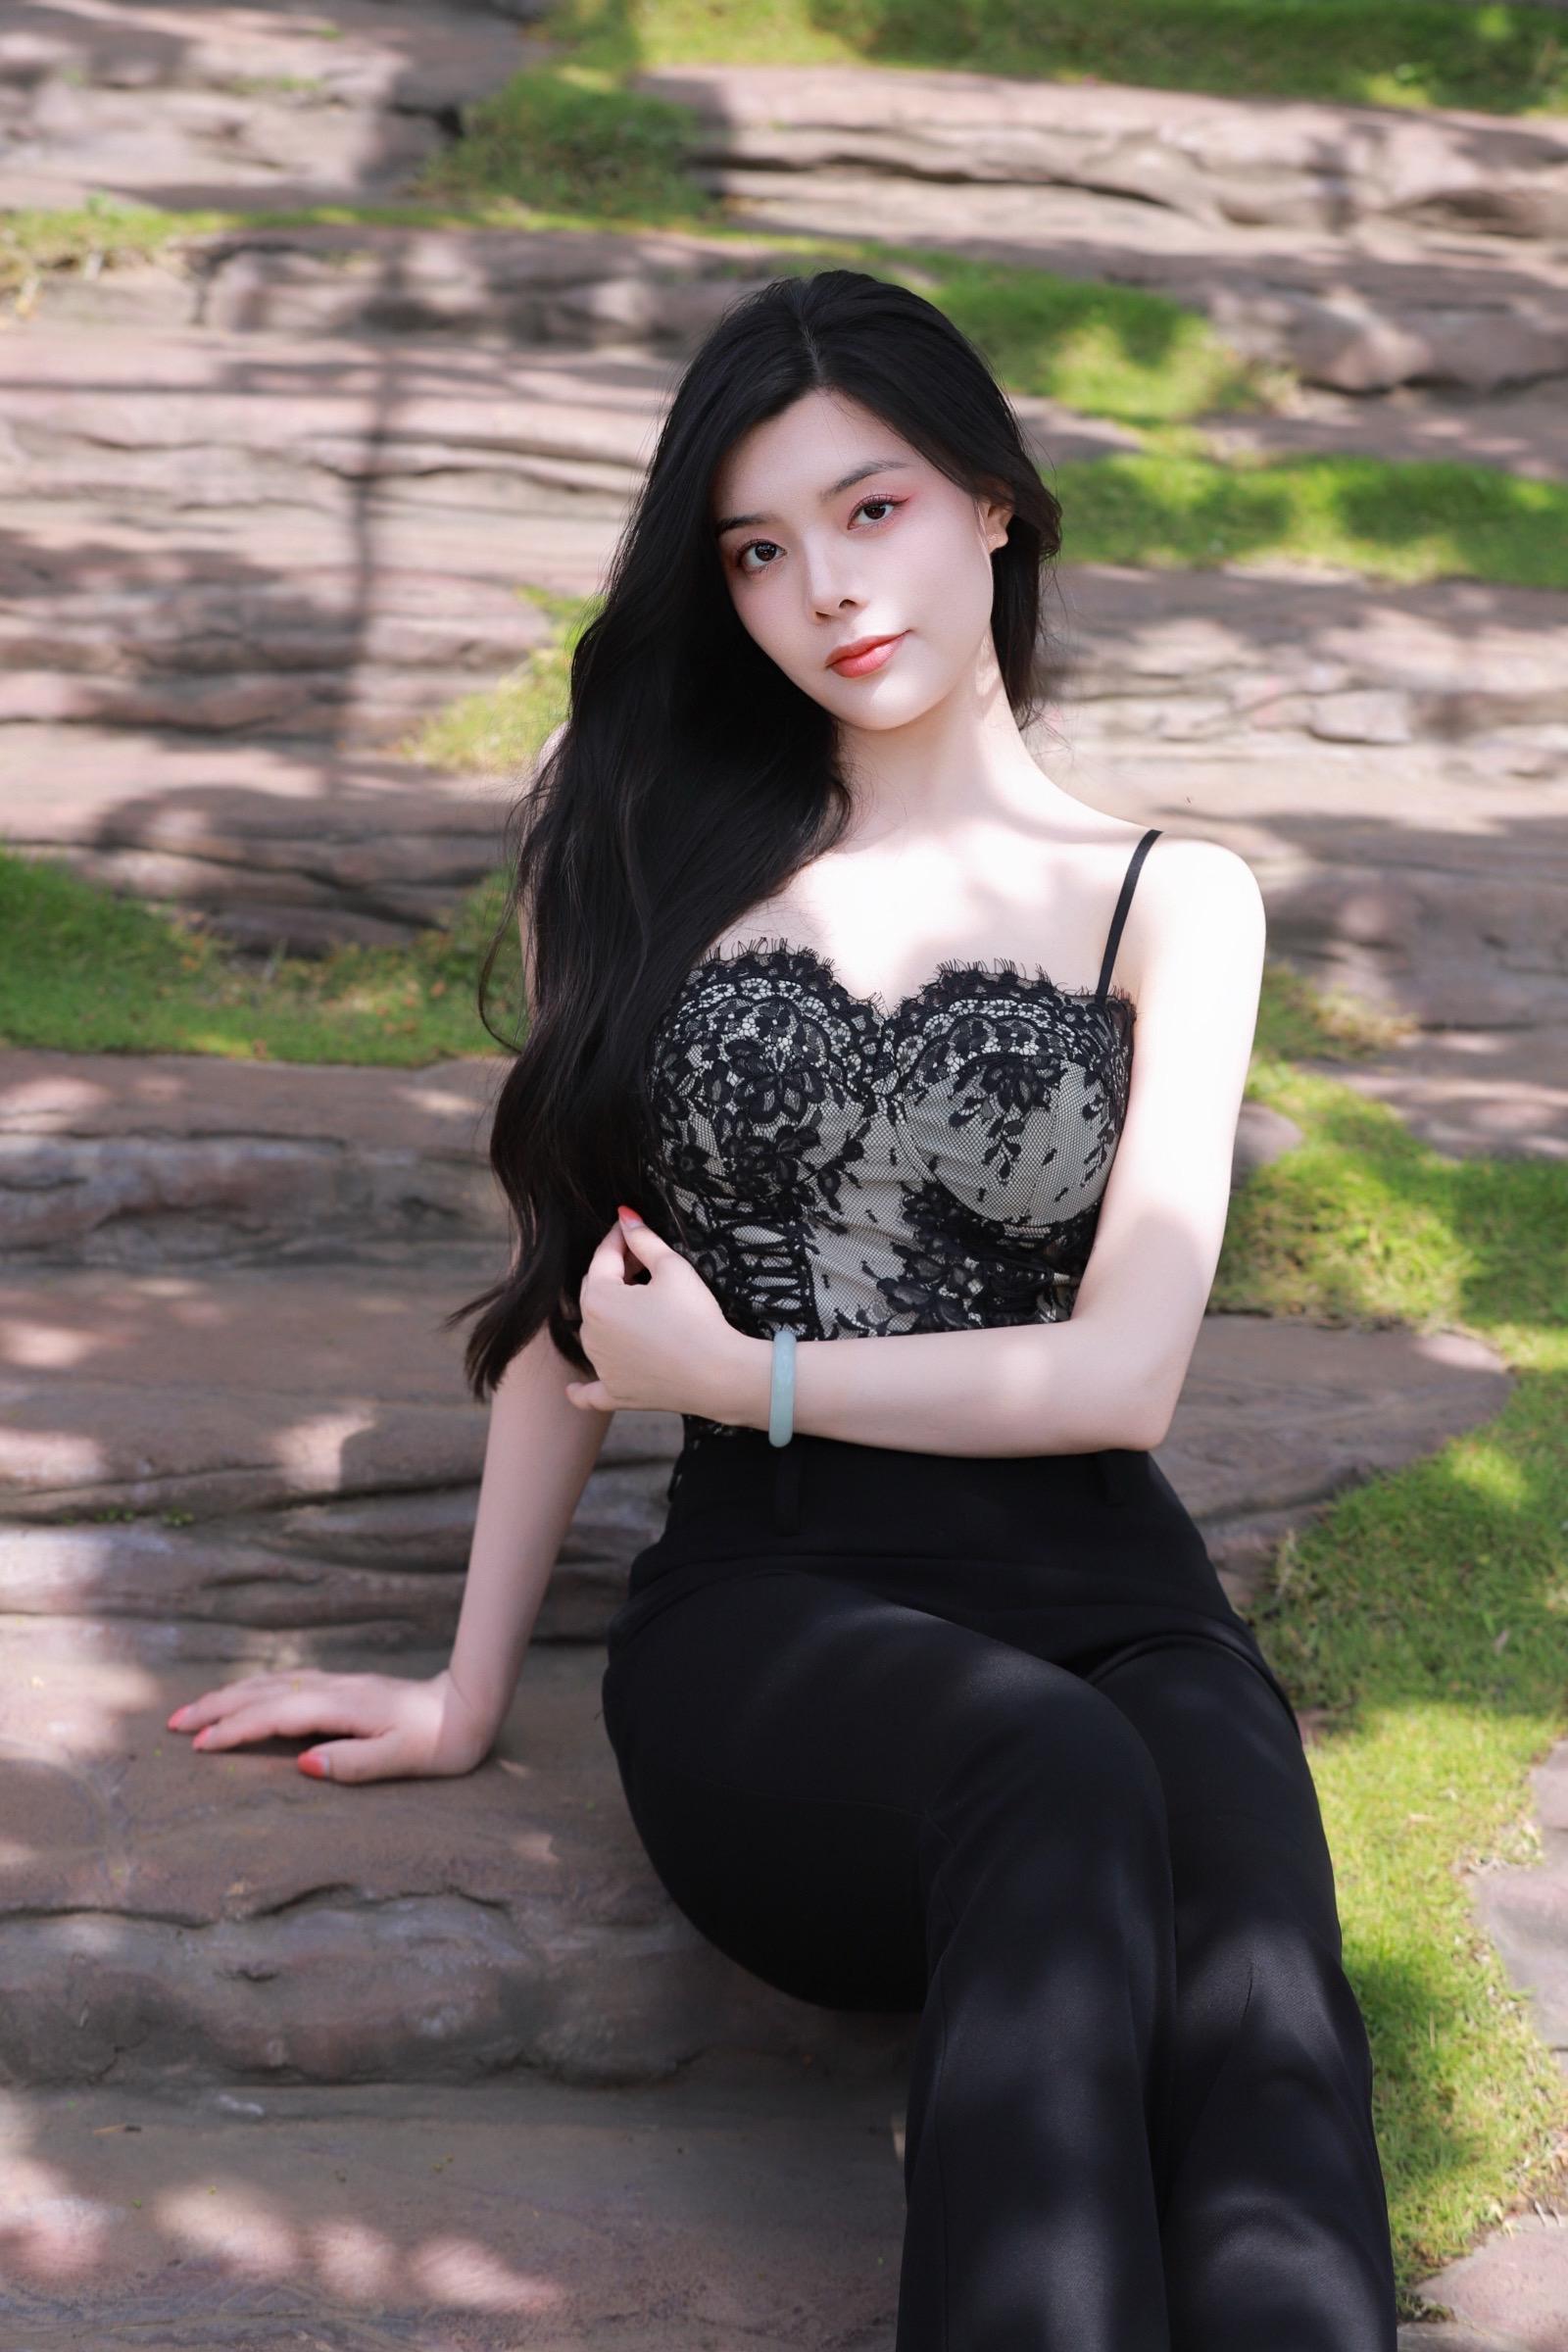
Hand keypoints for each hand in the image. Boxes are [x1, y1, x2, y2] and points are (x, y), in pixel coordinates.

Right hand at [164, 1664, 494, 1783]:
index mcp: (342, 1709)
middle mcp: (334, 1690)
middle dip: (215, 1706)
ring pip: (272, 1684)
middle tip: (172, 1723)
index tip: (197, 1744)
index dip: (235, 1730)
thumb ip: (353, 1763)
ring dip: (230, 1695)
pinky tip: (246, 1696)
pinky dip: (255, 1689)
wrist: (469, 1705)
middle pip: (263, 1693)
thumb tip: (303, 1763)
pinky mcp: (344, 1687)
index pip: (275, 1716)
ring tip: (195, 1710)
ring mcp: (338, 1684)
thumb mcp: (402, 1761)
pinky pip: (286, 1684)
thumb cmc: (439, 1742)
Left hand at [564, 1205, 748, 1419]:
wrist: (717, 1373)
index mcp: (599, 1299)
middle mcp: (590, 1333)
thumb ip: (643, 1240)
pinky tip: (572, 1389)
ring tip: (640, 1302)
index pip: (603, 1257)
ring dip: (609, 1315)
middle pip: (595, 1292)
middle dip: (615, 1273)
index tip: (630, 1226)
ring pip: (595, 1331)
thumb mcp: (672, 1268)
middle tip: (643, 1261)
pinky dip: (581, 1390)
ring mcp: (600, 1366)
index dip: (618, 1238)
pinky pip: (590, 1392)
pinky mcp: (615, 1393)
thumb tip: (625, 1217)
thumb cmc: (695, 1318)